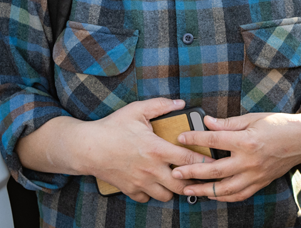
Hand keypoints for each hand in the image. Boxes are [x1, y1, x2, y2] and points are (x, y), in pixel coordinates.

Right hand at [19, 98, 214, 202]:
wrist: (87, 147)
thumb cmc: (112, 127)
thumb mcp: (136, 110)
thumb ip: (160, 105)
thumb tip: (180, 103)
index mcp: (157, 149)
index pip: (189, 159)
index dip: (205, 162)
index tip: (213, 161)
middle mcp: (152, 169)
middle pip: (182, 185)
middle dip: (192, 181)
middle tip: (197, 174)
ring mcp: (141, 182)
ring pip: (167, 196)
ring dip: (173, 188)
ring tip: (175, 179)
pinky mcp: (130, 189)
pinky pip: (147, 198)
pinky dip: (152, 193)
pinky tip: (153, 182)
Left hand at [171, 110, 300, 201]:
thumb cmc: (278, 125)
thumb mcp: (253, 118)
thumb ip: (228, 123)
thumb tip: (207, 122)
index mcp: (247, 141)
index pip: (214, 140)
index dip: (195, 138)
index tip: (181, 137)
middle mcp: (250, 161)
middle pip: (214, 170)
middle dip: (192, 172)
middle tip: (175, 173)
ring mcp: (255, 175)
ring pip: (224, 188)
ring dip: (204, 190)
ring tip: (187, 189)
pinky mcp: (260, 183)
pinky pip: (238, 195)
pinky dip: (223, 197)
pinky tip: (211, 195)